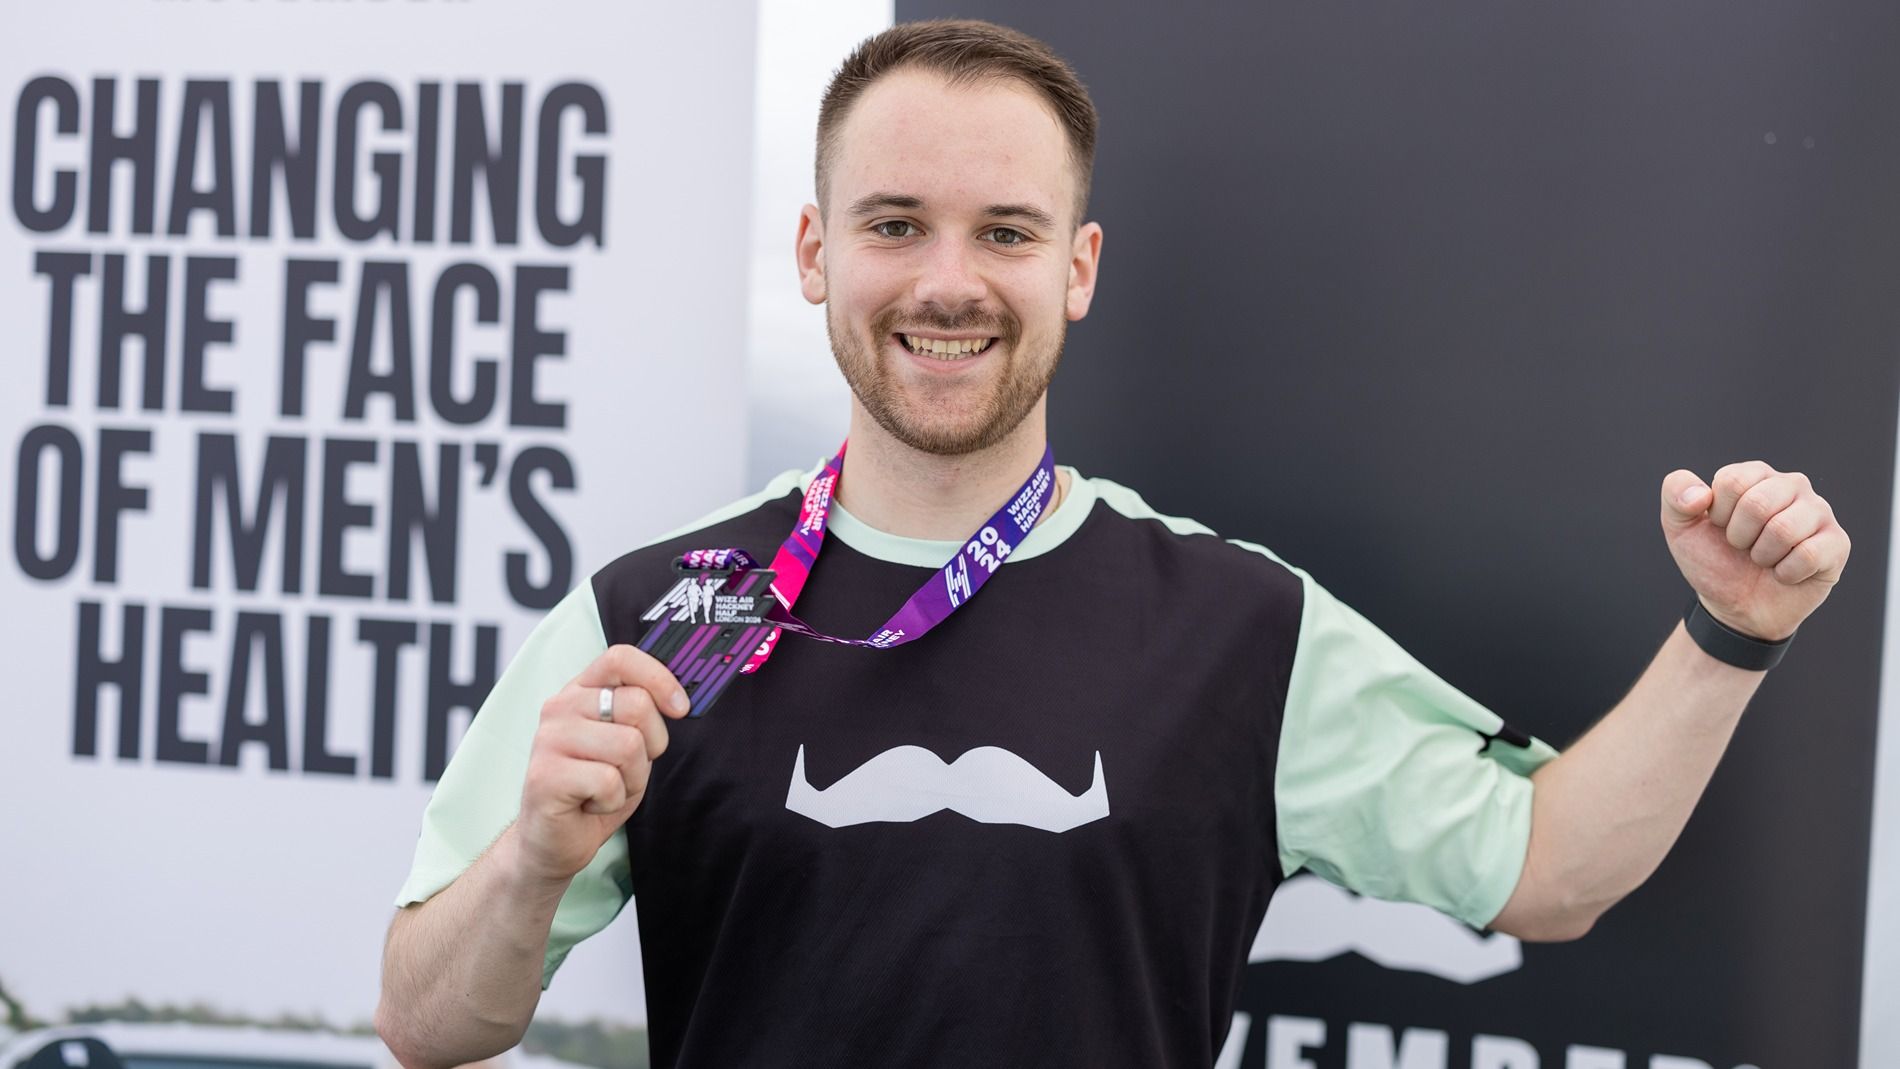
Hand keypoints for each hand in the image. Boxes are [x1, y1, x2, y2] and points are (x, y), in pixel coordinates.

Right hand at [509, 644, 691, 884]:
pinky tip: (590, 804)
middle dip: (651, 745)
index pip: (621, 658)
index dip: (659, 678)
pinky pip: (609, 781)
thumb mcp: (627, 742)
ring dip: (631, 778)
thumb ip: (642, 713)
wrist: (554, 840)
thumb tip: (680, 697)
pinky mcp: (545, 776)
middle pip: (637, 704)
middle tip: (626, 768)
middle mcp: (560, 707)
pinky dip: (612, 801)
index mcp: (580, 691)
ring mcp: (548, 740)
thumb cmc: (595, 789)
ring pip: (628, 746)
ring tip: (605, 788)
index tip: (680, 708)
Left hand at [1659, 461, 1850, 641]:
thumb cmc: (1712, 560)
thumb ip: (1675, 494)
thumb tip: (1701, 495)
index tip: (1721, 528)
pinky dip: (1785, 573)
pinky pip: (1808, 554)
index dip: (1719, 515)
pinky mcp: (1837, 543)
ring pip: (1784, 529)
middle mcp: (1792, 485)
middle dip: (1739, 537)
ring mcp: (1819, 513)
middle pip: (1758, 504)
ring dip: (1762, 556)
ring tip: (1763, 559)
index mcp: (1756, 474)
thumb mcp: (1679, 527)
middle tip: (1743, 547)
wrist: (1735, 607)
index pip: (1732, 482)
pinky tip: (1784, 572)